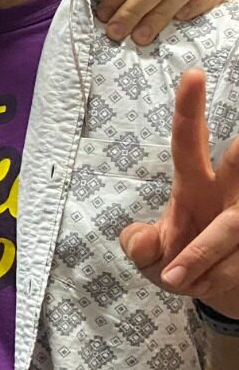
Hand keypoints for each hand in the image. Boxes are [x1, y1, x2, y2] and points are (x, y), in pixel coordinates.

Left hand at [120, 70, 238, 317]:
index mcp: (195, 186)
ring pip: (231, 229)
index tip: (192, 73)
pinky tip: (206, 288)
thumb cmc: (183, 265)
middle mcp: (229, 195)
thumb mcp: (151, 259)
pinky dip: (218, 282)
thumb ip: (140, 247)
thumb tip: (140, 241)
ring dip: (202, 260)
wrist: (225, 296)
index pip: (190, 144)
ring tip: (178, 280)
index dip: (190, 111)